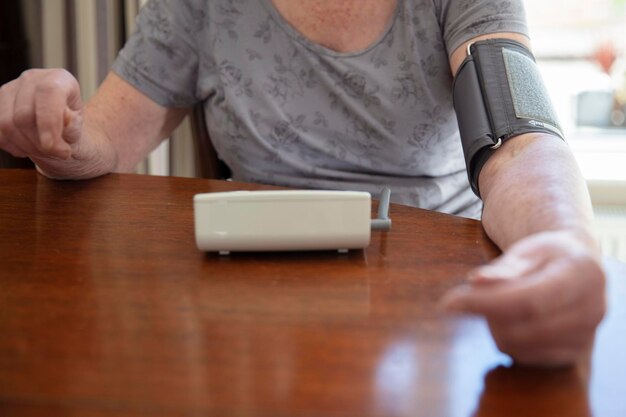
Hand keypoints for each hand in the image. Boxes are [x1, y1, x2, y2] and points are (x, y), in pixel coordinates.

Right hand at [0, 69, 83, 168]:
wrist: (58, 128)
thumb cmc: (71, 126)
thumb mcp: (78, 128)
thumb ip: (73, 125)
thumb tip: (66, 117)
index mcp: (59, 79)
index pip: (48, 93)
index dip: (48, 121)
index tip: (51, 146)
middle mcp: (32, 78)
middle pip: (23, 115)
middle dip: (40, 143)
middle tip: (61, 154)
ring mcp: (9, 89)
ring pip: (6, 124)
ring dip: (27, 147)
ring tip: (46, 152)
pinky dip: (13, 146)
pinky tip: (29, 148)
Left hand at [442, 230, 605, 365]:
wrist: (576, 267)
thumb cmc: (548, 255)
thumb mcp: (529, 249)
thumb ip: (505, 267)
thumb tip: (477, 281)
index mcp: (583, 276)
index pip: (528, 300)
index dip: (485, 304)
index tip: (448, 302)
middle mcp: (592, 311)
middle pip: (520, 327)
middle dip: (486, 311)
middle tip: (477, 293)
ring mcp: (584, 338)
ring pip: (516, 344)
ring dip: (494, 324)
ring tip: (502, 300)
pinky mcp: (570, 356)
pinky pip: (520, 357)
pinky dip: (506, 338)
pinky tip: (512, 318)